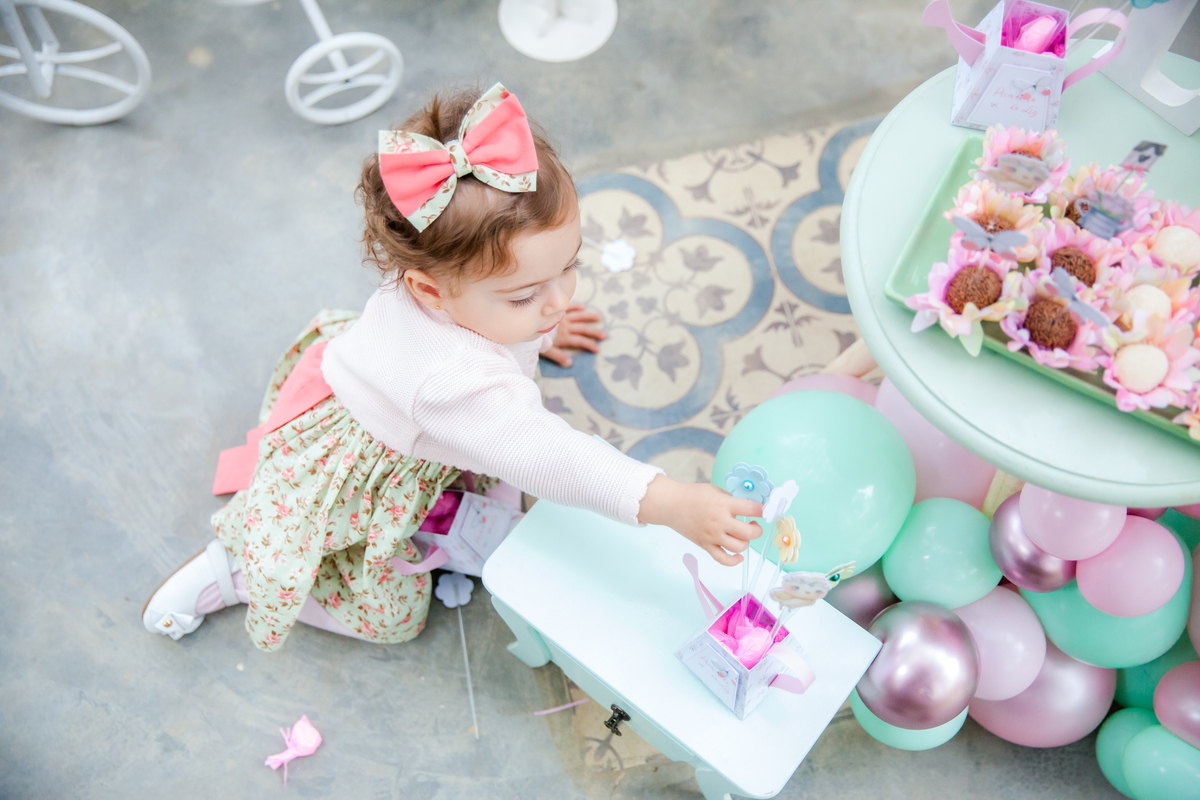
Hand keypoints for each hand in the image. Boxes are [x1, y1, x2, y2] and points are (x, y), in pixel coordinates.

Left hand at [541, 302, 605, 367]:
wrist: (528, 323)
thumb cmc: (536, 338)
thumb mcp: (547, 350)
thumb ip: (558, 356)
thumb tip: (570, 363)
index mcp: (564, 336)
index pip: (580, 341)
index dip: (589, 345)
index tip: (598, 349)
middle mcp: (566, 326)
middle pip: (583, 329)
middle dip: (594, 332)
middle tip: (604, 335)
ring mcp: (562, 317)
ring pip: (579, 316)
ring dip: (589, 317)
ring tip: (599, 317)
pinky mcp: (557, 310)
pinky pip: (568, 306)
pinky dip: (576, 306)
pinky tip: (583, 306)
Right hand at [637, 475, 762, 566]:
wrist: (671, 505)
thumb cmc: (692, 495)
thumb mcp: (715, 490)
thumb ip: (731, 500)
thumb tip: (747, 508)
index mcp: (723, 504)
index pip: (751, 509)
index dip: (763, 510)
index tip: (767, 511)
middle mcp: (720, 521)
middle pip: (749, 533)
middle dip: (757, 530)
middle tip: (754, 526)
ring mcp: (712, 535)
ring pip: (739, 547)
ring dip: (746, 543)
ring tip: (743, 536)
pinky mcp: (705, 545)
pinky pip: (723, 559)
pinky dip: (734, 561)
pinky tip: (738, 556)